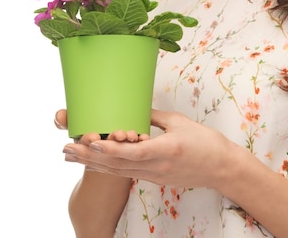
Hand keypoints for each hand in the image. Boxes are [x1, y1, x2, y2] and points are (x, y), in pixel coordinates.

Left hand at [62, 109, 234, 188]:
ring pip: (118, 171)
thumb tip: (134, 109)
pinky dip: (108, 167)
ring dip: (93, 164)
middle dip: (89, 157)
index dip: (111, 149)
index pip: (133, 153)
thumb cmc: (205, 142)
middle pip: (118, 165)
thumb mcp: (180, 122)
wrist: (221, 167)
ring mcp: (155, 175)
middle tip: (66, 149)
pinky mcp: (155, 178)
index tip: (91, 143)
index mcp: (166, 149)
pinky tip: (93, 162)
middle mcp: (157, 166)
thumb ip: (154, 117)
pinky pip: (126, 173)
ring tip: (70, 156)